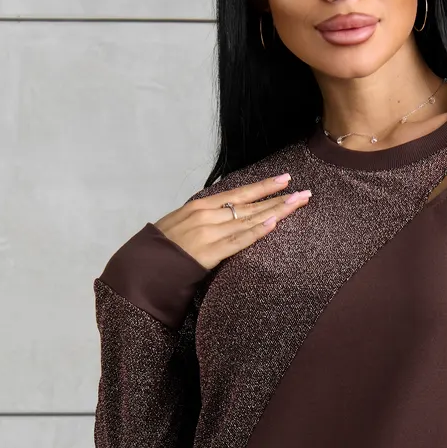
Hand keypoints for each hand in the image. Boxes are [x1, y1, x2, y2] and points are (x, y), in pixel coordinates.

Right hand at [153, 172, 310, 269]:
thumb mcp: (179, 222)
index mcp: (199, 206)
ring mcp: (208, 233)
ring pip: (249, 219)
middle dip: (278, 197)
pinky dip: (257, 231)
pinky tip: (274, 223)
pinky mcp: (209, 253)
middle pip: (249, 204)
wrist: (142, 267)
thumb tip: (222, 213)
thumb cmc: (160, 248)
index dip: (262, 187)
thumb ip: (202, 217)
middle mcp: (206, 215)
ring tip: (298, 203)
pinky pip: (238, 241)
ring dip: (277, 210)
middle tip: (304, 192)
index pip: (238, 193)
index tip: (284, 179)